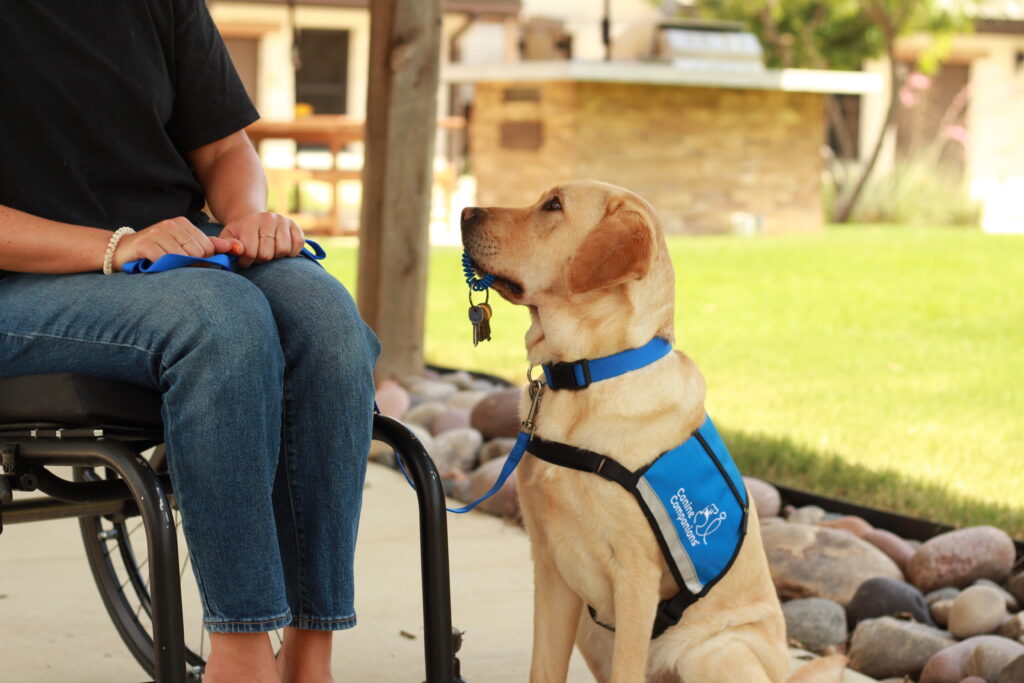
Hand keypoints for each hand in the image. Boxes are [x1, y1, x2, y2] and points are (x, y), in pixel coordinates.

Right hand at [111, 217, 242, 271]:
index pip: (208, 246)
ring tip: (166, 264)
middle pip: (197, 252)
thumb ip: (210, 246)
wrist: (121, 250)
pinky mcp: (145, 243)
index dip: (203, 259)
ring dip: (176, 266)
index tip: (190, 262)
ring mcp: (157, 232)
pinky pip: (164, 260)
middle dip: (190, 263)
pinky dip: (163, 267)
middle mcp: (171, 224)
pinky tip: (156, 265)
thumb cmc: (157, 251)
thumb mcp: (184, 246)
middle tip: (175, 264)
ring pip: (182, 256)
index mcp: (183, 224)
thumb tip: (236, 247)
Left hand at [219, 212, 304, 268]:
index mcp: (250, 222)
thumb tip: (238, 249)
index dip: (246, 262)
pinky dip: (291, 252)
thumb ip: (228, 245)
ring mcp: (283, 221)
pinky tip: (280, 251)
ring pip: (284, 250)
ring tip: (268, 252)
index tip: (244, 259)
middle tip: (257, 256)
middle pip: (267, 254)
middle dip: (261, 260)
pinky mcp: (295, 226)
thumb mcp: (228, 237)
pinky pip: (298, 244)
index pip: (251, 252)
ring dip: (275, 257)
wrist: (252, 220)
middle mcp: (268, 218)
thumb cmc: (240, 234)